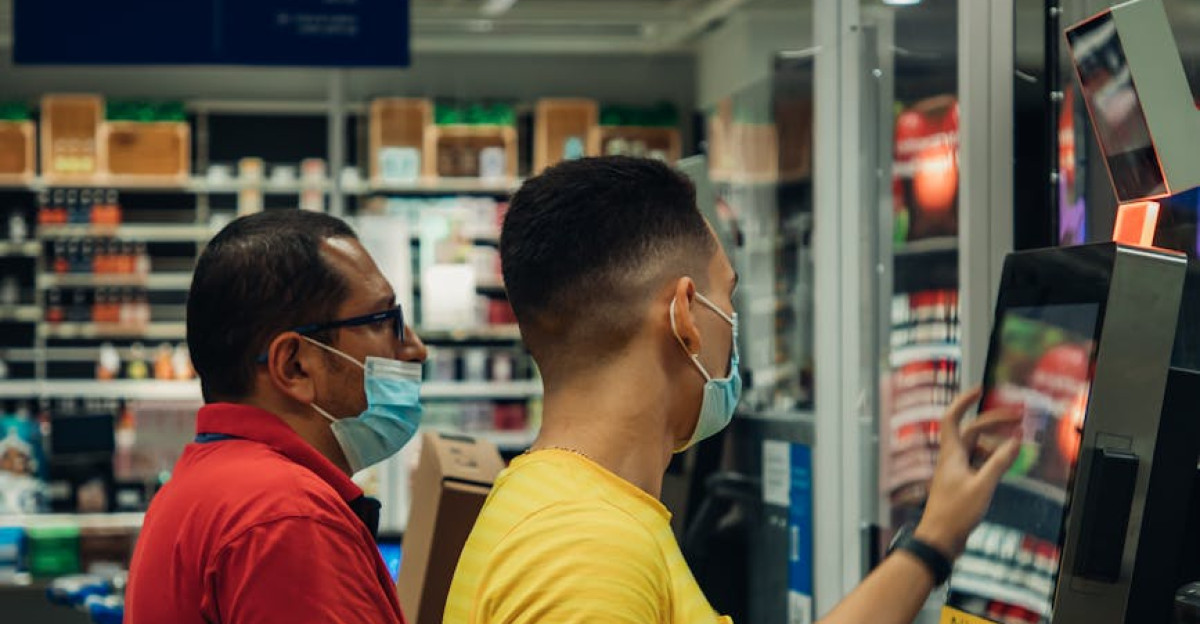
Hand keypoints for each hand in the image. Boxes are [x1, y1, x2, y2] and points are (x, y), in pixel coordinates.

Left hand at [915, 388, 1020, 558]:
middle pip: (972, 431)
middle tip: (1019, 418)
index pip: (953, 418)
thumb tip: (1016, 440)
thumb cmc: (955, 514)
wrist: (940, 539)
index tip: (980, 390)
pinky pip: (978, 464)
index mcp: (951, 454)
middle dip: (994, 421)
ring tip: (1017, 444)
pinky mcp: (961, 484)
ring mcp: (956, 471)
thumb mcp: (983, 485)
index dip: (964, 401)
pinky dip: (992, 460)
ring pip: (976, 448)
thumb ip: (1000, 462)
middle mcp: (951, 458)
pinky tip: (1005, 465)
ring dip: (996, 443)